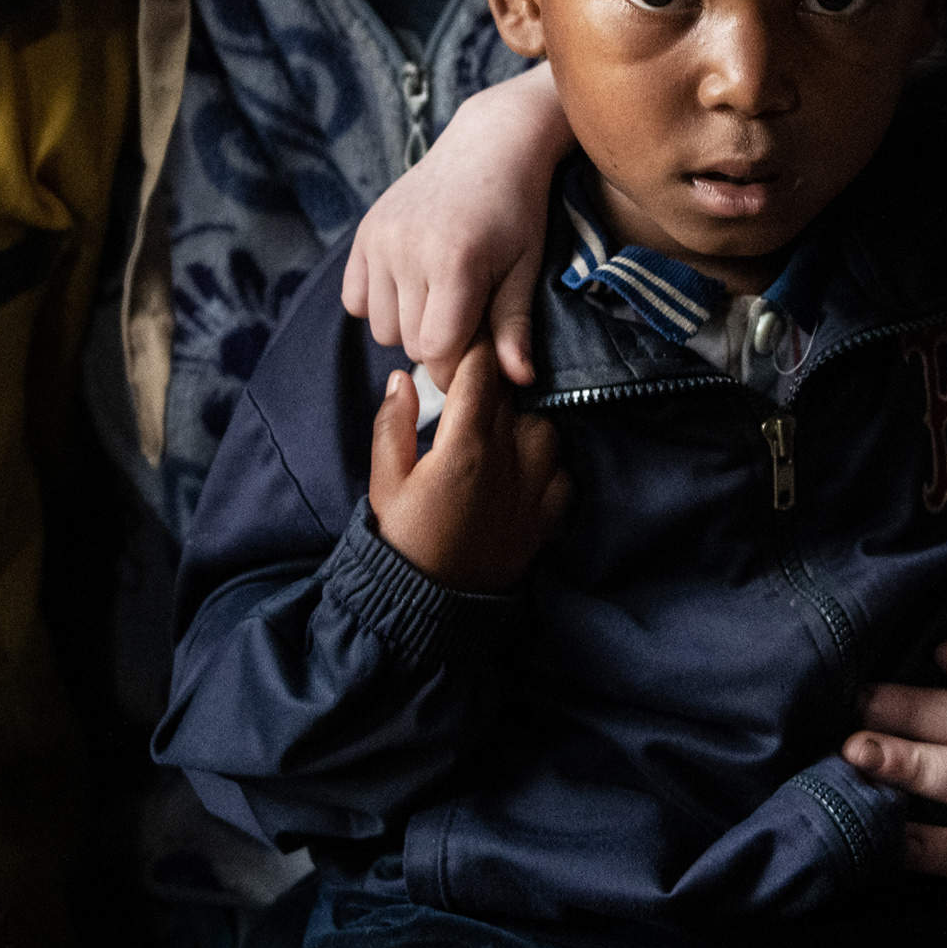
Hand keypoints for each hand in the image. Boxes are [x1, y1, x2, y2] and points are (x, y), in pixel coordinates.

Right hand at [343, 67, 570, 386]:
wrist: (491, 145)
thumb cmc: (518, 210)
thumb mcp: (525, 268)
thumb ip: (513, 327)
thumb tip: (517, 382)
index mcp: (454, 263)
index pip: (437, 350)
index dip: (458, 365)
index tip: (477, 355)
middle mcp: (407, 250)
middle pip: (408, 343)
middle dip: (439, 344)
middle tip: (467, 316)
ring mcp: (380, 239)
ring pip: (380, 327)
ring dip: (408, 325)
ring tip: (440, 296)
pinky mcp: (364, 232)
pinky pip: (355, 300)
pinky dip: (380, 303)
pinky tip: (411, 283)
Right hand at [367, 351, 569, 591]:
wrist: (427, 606)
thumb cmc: (400, 540)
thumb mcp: (383, 480)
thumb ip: (393, 424)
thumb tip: (402, 378)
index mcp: (464, 447)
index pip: (481, 372)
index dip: (474, 348)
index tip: (467, 340)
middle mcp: (506, 462)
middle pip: (513, 395)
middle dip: (493, 382)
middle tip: (474, 384)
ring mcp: (532, 491)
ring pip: (545, 428)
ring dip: (524, 421)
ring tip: (499, 430)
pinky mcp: (545, 519)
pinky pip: (563, 474)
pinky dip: (548, 465)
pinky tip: (522, 469)